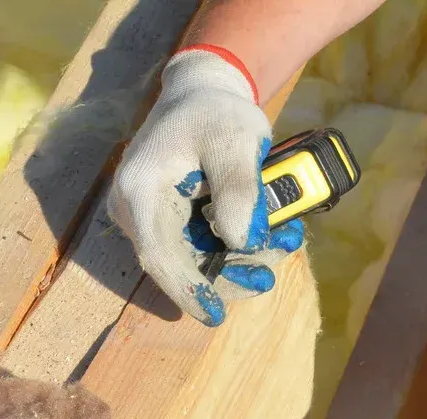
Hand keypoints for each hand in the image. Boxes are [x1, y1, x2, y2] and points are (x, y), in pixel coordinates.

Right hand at [108, 47, 303, 326]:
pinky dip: (245, 248)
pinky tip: (278, 234)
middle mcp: (138, 212)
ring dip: (248, 262)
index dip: (188, 289)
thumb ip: (240, 190)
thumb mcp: (236, 141)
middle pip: (184, 266)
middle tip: (276, 262)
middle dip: (234, 273)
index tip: (214, 314)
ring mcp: (155, 221)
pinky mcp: (176, 226)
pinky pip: (209, 250)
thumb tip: (240, 241)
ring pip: (202, 262)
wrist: (204, 96)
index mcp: (140, 191)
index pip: (158, 254)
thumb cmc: (217, 114)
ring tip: (288, 238)